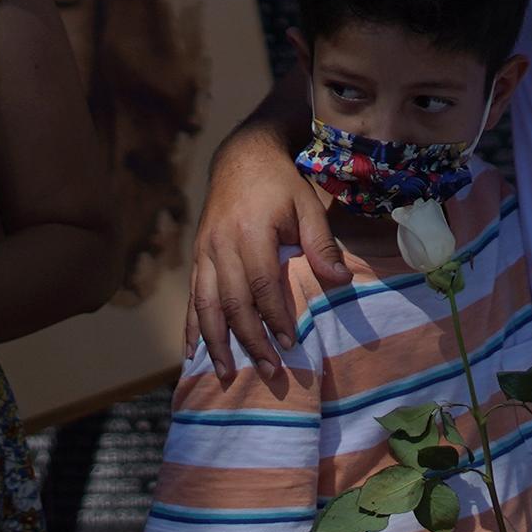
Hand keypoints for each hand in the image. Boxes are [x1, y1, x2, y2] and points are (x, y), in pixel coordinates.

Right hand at [187, 134, 333, 377]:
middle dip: (249, 341)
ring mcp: (204, 252)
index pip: (262, 285)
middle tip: (269, 371)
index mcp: (250, 232)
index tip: (290, 344)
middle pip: (232, 303)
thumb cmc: (281, 183)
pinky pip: (192, 297)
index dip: (274, 317)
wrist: (242, 156)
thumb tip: (341, 282)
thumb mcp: (308, 205)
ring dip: (215, 343)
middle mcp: (220, 245)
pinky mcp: (197, 256)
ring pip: (205, 305)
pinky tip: (191, 352)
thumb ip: (322, 244)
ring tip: (225, 375)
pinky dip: (191, 327)